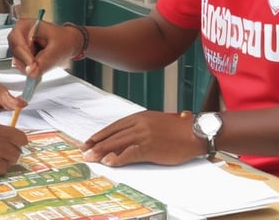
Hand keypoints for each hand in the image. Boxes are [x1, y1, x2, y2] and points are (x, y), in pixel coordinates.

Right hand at [8, 18, 81, 78]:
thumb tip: (31, 72)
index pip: (17, 43)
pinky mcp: (22, 53)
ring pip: (17, 61)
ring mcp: (19, 44)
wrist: (68, 42)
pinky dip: (30, 68)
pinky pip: (21, 65)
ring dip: (29, 67)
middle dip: (27, 63)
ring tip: (44, 63)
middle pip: (15, 53)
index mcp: (25, 25)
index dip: (24, 56)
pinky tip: (40, 64)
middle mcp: (19, 34)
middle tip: (40, 67)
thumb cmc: (64, 40)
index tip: (34, 66)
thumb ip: (44, 62)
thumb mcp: (57, 50)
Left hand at [82, 110, 204, 165]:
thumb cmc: (177, 129)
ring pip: (117, 143)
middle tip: (84, 151)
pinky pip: (130, 153)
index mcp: (139, 117)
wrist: (194, 132)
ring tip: (91, 158)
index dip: (100, 134)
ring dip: (102, 152)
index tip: (89, 141)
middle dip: (96, 144)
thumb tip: (126, 137)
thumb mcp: (155, 122)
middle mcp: (139, 124)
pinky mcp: (150, 147)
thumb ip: (140, 127)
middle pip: (113, 134)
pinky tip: (110, 162)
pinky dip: (118, 158)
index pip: (114, 126)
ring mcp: (144, 135)